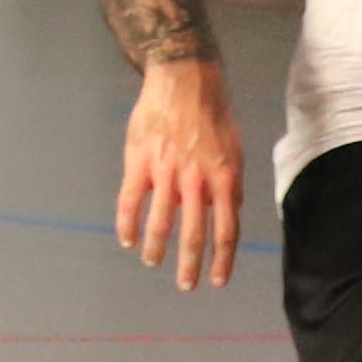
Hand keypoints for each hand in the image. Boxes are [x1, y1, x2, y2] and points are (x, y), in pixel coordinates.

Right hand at [116, 59, 247, 290]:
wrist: (185, 75)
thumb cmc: (213, 110)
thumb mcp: (235, 146)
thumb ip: (232, 182)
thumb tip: (231, 211)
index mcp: (225, 176)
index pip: (227, 230)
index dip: (222, 260)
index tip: (217, 281)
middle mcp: (197, 178)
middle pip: (194, 234)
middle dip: (189, 266)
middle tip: (185, 286)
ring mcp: (166, 170)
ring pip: (160, 223)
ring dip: (156, 249)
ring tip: (153, 261)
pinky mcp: (139, 160)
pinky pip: (130, 200)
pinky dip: (127, 225)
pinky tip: (127, 240)